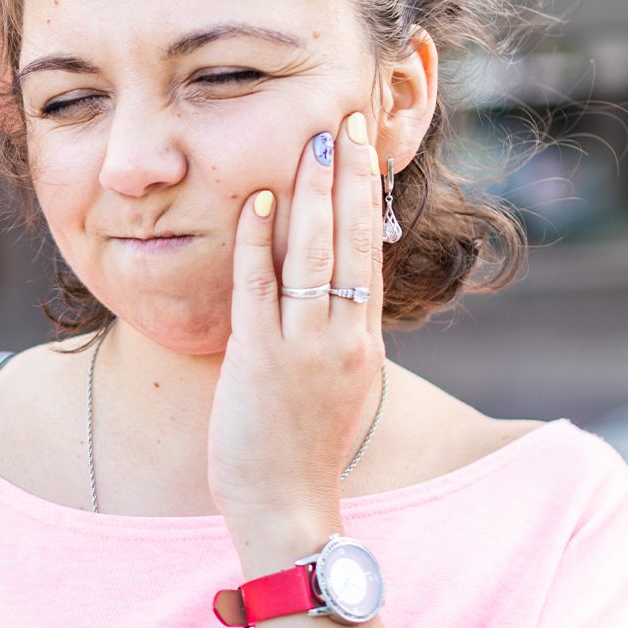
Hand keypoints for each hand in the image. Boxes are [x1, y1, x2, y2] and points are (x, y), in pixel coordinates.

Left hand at [207, 111, 387, 524]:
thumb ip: (332, 334)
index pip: (372, 252)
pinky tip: (256, 202)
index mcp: (361, 341)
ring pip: (314, 255)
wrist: (287, 508)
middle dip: (348, 176)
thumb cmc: (299, 450)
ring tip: (311, 141)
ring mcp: (304, 348)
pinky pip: (260, 289)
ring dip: (311, 194)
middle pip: (353, 240)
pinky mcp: (260, 361)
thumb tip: (327, 289)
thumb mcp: (331, 383)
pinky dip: (258, 243)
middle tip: (346, 119)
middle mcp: (343, 337)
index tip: (364, 148)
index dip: (367, 196)